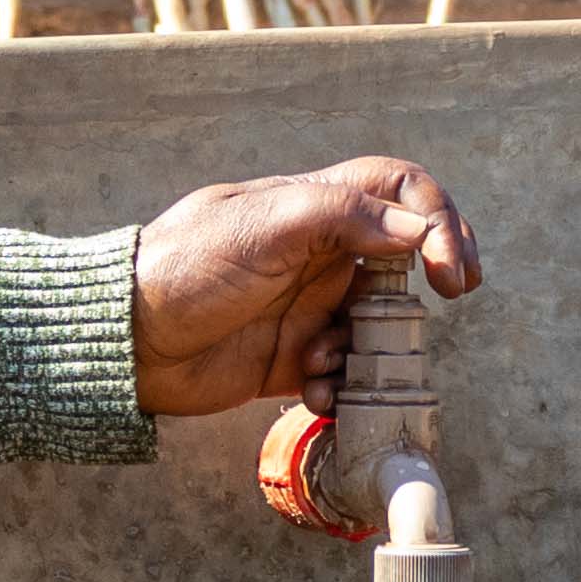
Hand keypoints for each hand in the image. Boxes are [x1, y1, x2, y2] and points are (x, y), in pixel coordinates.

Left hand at [128, 155, 479, 416]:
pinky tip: (310, 391)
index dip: (437, 218)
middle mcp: (320, 254)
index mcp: (314, 208)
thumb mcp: (263, 225)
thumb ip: (343, 216)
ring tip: (326, 360)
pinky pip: (343, 374)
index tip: (447, 267)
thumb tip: (415, 231)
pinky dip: (339, 386)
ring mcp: (309, 307)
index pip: (397, 190)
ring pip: (378, 325)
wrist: (129, 340)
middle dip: (431, 280)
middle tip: (452, 296)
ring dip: (371, 348)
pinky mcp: (293, 359)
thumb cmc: (185, 267)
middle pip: (404, 258)